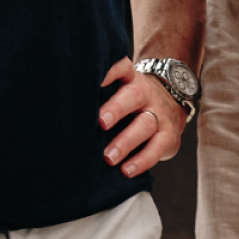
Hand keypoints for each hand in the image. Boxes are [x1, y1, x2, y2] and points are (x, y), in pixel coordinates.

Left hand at [100, 58, 189, 181]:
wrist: (172, 102)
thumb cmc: (132, 101)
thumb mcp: (121, 89)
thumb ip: (101, 95)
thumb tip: (66, 112)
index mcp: (131, 80)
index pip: (122, 67)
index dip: (111, 70)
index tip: (97, 80)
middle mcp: (145, 93)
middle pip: (133, 96)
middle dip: (116, 109)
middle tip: (101, 123)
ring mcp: (159, 113)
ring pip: (145, 124)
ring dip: (126, 142)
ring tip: (109, 158)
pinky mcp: (169, 135)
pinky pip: (157, 148)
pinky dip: (142, 161)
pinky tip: (126, 171)